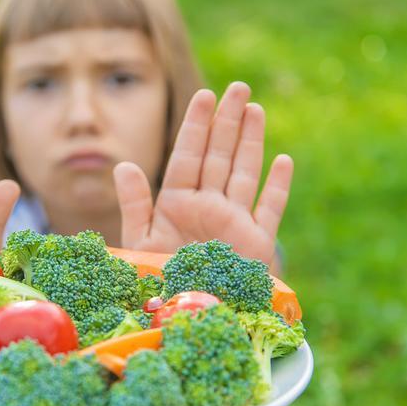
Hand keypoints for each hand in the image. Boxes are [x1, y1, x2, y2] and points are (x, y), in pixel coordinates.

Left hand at [113, 82, 292, 267]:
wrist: (188, 318)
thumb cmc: (159, 283)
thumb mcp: (140, 244)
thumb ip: (135, 204)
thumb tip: (123, 165)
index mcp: (177, 203)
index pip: (188, 156)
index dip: (196, 126)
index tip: (204, 95)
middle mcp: (207, 207)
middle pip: (218, 156)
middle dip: (227, 122)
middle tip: (237, 87)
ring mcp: (234, 222)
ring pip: (244, 173)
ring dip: (250, 142)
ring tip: (254, 109)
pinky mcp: (256, 244)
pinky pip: (269, 209)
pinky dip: (277, 186)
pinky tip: (283, 159)